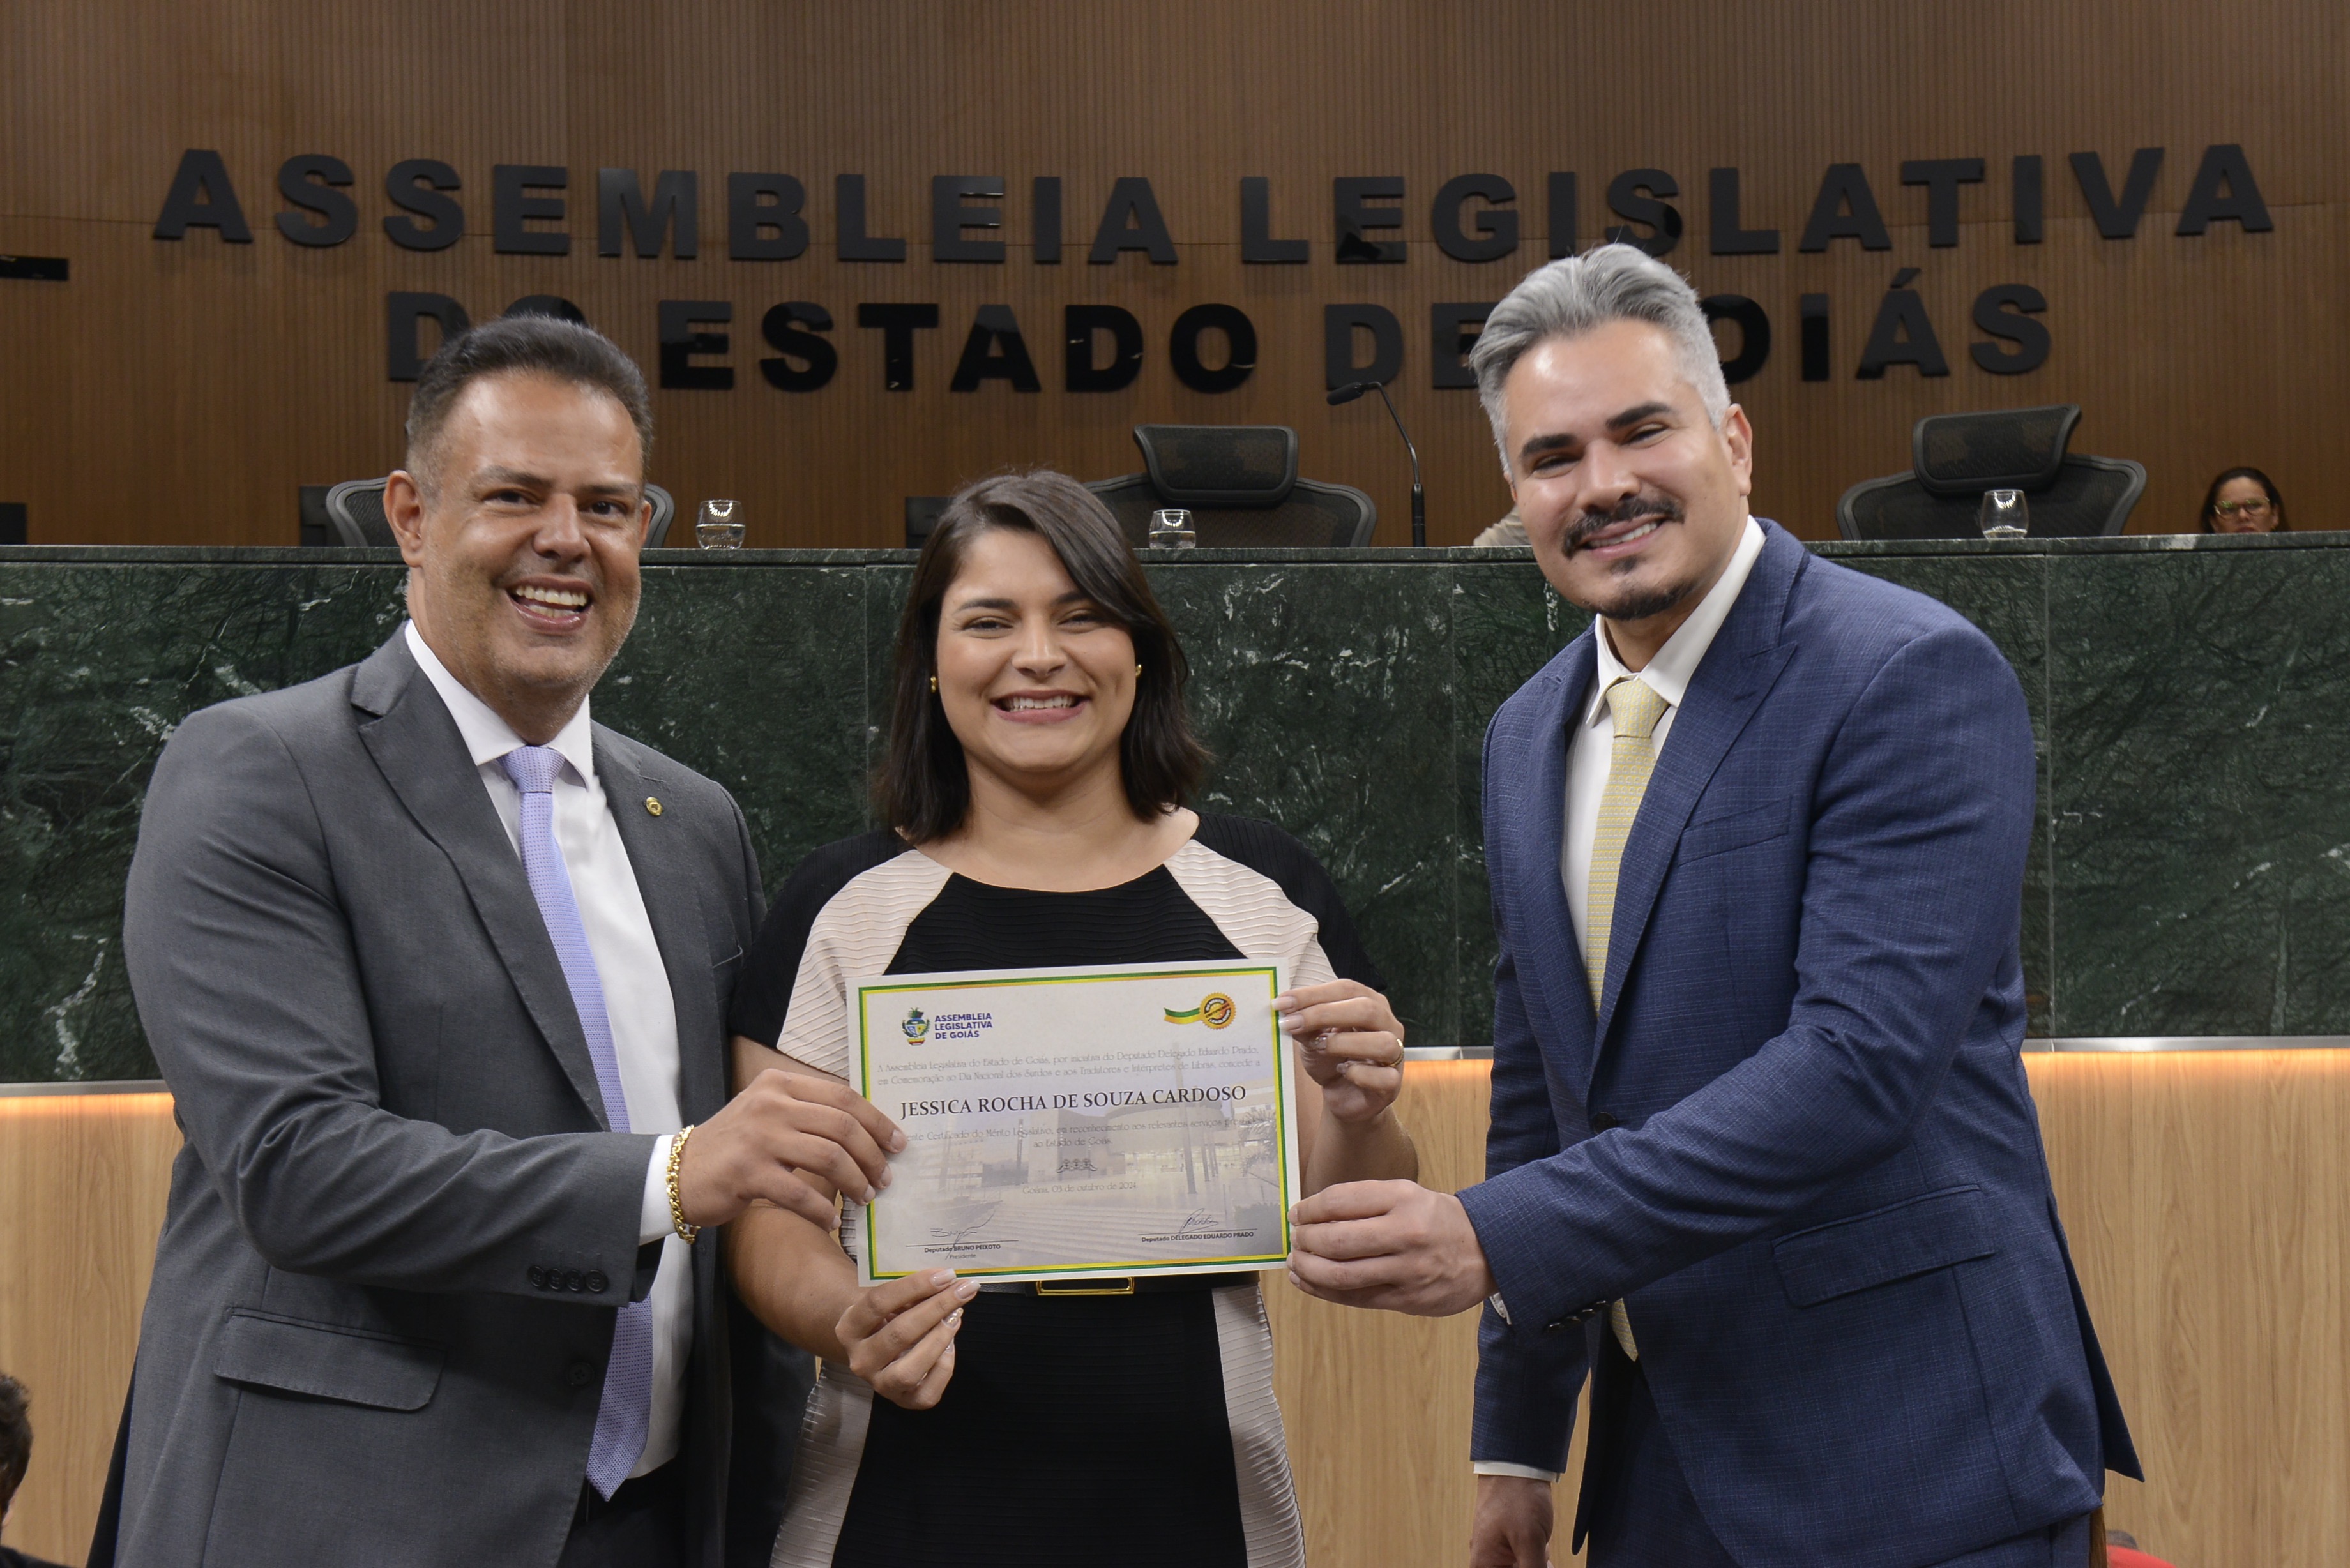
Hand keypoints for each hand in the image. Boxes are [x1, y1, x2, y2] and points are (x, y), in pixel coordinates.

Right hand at [679, 1068, 904, 1230]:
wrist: (679, 1173)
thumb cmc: (735, 1146)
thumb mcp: (769, 1113)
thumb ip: (809, 1114)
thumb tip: (867, 1132)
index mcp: (780, 1084)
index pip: (843, 1097)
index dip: (876, 1121)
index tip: (896, 1143)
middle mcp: (770, 1104)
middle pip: (842, 1125)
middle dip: (872, 1155)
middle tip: (884, 1178)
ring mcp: (758, 1137)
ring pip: (829, 1157)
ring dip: (855, 1182)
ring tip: (866, 1197)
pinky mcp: (747, 1173)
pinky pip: (800, 1193)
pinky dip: (823, 1209)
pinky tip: (832, 1219)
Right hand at [838, 1268, 975, 1409]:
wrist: (875, 1350)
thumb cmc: (886, 1318)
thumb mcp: (889, 1302)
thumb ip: (911, 1294)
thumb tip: (948, 1283)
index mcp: (849, 1328)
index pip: (879, 1302)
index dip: (914, 1286)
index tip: (945, 1274)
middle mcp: (860, 1360)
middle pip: (899, 1333)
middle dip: (936, 1308)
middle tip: (963, 1289)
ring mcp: (880, 1385)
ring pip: (910, 1368)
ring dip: (939, 1338)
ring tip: (957, 1314)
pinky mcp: (904, 1402)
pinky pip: (928, 1390)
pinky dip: (944, 1364)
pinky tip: (951, 1343)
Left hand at [1276, 979, 1404, 1123]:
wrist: (1342, 1095)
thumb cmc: (1331, 1059)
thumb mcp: (1313, 1037)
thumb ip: (1306, 1024)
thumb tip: (1289, 1014)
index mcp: (1370, 1003)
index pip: (1346, 988)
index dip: (1313, 994)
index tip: (1282, 1003)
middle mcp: (1387, 1024)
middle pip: (1366, 1008)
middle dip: (1324, 1013)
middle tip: (1292, 1023)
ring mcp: (1395, 1054)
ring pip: (1382, 1042)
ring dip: (1343, 1043)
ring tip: (1319, 1047)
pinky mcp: (1393, 1083)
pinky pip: (1383, 1076)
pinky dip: (1359, 1073)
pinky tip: (1343, 1071)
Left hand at [1287, 1179, 1494, 1315]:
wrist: (1487, 1252)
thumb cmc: (1438, 1221)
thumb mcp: (1408, 1195)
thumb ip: (1365, 1203)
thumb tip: (1314, 1215)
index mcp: (1403, 1198)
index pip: (1340, 1201)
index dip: (1310, 1209)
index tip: (1296, 1214)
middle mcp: (1405, 1232)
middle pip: (1337, 1239)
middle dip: (1306, 1240)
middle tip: (1296, 1239)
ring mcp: (1407, 1270)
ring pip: (1342, 1274)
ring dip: (1309, 1269)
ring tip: (1297, 1263)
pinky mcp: (1407, 1299)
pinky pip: (1355, 1298)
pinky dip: (1324, 1291)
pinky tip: (1308, 1283)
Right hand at [1470, 1474, 1553, 1567]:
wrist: (1515, 1462)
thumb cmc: (1517, 1499)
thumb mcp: (1530, 1541)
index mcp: (1484, 1566)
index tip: (1537, 1563)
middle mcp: (1487, 1560)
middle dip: (1532, 1566)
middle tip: (1542, 1556)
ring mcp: (1498, 1549)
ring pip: (1521, 1567)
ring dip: (1536, 1563)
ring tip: (1541, 1546)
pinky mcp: (1509, 1540)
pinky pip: (1524, 1559)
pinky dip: (1536, 1556)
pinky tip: (1542, 1545)